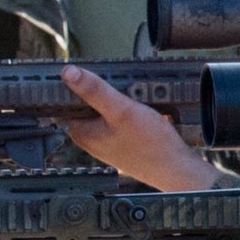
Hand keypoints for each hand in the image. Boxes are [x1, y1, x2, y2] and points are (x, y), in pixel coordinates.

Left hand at [62, 65, 220, 189]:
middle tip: (114, 81)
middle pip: (84, 104)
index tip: (83, 70)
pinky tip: (139, 109)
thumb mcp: (122, 110)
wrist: (177, 169)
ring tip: (130, 95)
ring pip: (102, 111)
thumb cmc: (151, 144)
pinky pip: (116, 121)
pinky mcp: (121, 144)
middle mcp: (90, 138)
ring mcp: (106, 142)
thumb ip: (95, 91)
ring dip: (114, 100)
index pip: (63, 102)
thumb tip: (68, 72)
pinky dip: (125, 111)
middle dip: (97, 90)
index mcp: (81, 131)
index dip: (71, 84)